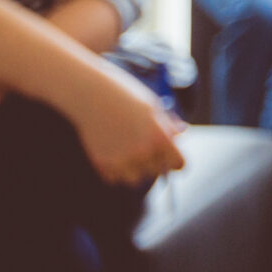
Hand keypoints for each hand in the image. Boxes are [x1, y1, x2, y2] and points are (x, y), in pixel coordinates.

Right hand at [70, 62, 187, 186]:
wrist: (89, 92)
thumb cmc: (124, 95)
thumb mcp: (153, 106)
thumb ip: (167, 124)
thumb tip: (181, 133)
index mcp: (160, 137)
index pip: (179, 164)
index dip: (175, 159)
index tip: (169, 153)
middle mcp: (143, 152)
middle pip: (158, 172)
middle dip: (155, 162)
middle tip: (143, 145)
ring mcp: (121, 160)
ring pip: (136, 179)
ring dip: (134, 169)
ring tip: (127, 150)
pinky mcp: (102, 164)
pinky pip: (114, 177)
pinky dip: (114, 169)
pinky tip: (111, 150)